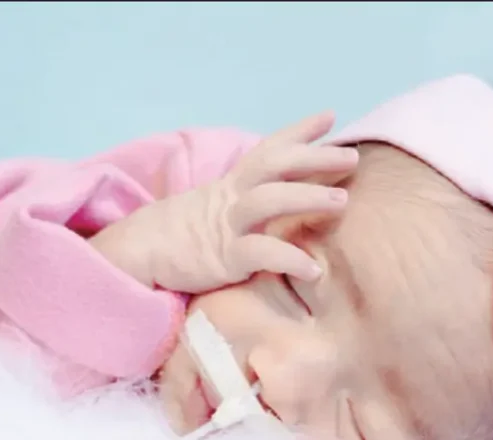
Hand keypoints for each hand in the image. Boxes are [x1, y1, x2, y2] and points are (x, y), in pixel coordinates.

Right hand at [90, 111, 357, 293]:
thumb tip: (284, 196)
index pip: (268, 150)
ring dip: (307, 197)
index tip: (329, 116)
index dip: (298, 131)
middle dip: (313, 159)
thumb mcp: (217, 207)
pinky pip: (260, 254)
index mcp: (231, 184)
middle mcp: (231, 198)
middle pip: (273, 167)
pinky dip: (289, 258)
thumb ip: (247, 199)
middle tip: (351, 158)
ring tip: (343, 202)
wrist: (141, 253)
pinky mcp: (224, 258)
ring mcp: (227, 227)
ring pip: (268, 202)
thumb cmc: (185, 233)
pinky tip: (315, 270)